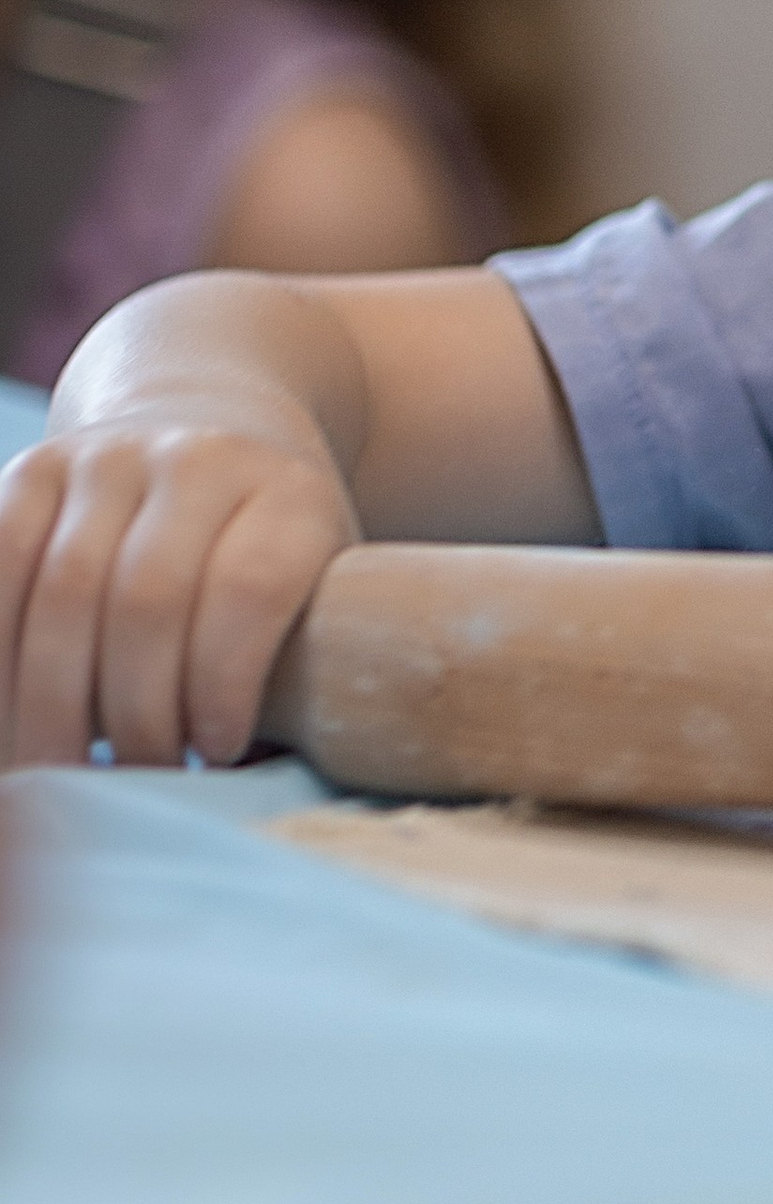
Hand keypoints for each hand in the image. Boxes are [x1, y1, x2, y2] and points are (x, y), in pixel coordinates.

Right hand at [0, 417, 357, 769]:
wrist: (207, 425)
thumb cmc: (265, 550)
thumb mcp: (312, 584)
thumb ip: (294, 664)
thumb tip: (247, 776)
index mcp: (286, 494)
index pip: (250, 587)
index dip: (224, 682)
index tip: (217, 750)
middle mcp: (196, 460)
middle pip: (146, 600)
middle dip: (134, 713)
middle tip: (137, 778)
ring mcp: (108, 459)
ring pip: (61, 592)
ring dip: (50, 703)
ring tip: (60, 769)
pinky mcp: (33, 469)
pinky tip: (11, 717)